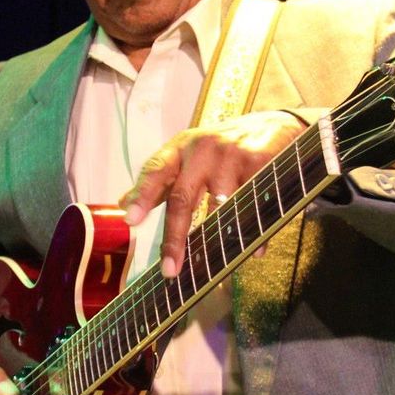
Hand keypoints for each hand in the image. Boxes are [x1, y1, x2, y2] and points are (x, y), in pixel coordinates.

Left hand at [119, 111, 305, 276]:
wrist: (272, 124)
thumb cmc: (221, 146)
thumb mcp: (187, 155)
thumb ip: (159, 181)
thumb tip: (122, 203)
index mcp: (179, 149)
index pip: (155, 172)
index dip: (142, 196)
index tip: (130, 220)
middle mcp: (201, 150)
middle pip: (183, 198)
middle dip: (175, 238)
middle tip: (170, 269)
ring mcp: (231, 155)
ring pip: (220, 209)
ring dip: (218, 240)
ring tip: (213, 264)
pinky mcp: (259, 162)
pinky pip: (253, 206)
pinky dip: (254, 233)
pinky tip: (254, 250)